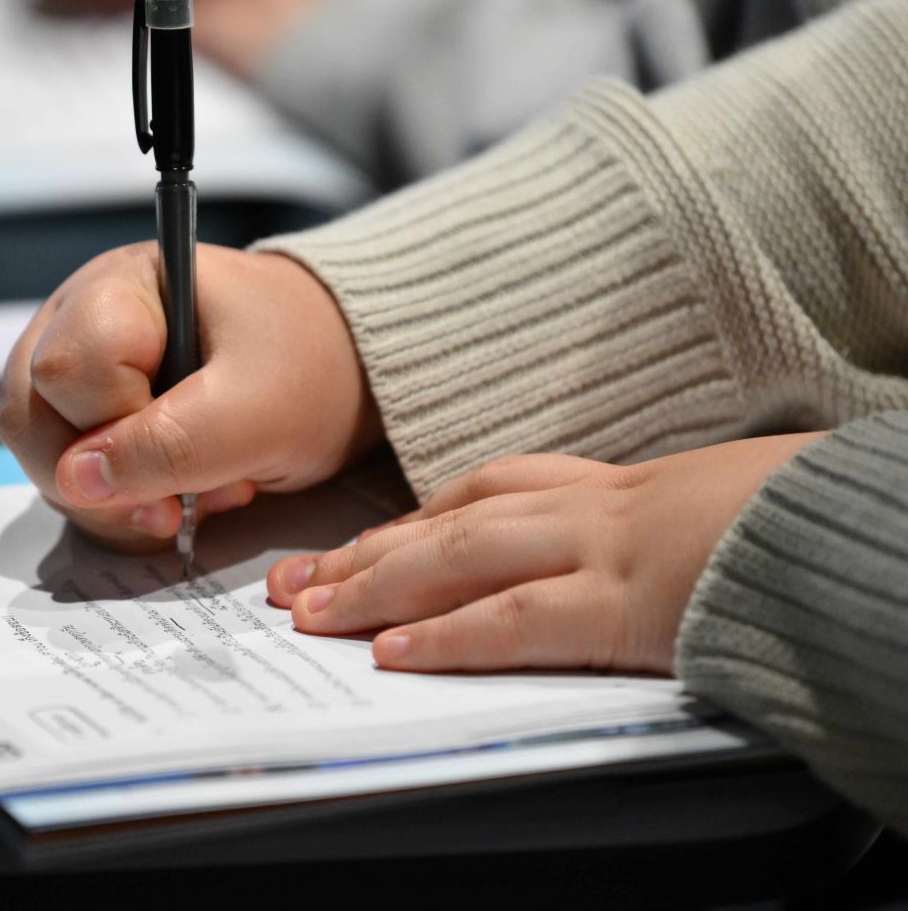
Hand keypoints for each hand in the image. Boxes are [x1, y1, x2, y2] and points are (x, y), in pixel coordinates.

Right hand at [0, 242, 380, 550]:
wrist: (347, 372)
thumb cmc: (309, 366)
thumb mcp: (257, 411)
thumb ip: (170, 444)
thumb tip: (74, 480)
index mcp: (121, 287)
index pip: (67, 371)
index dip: (119, 426)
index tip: (195, 445)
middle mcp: (79, 318)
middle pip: (32, 414)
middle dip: (106, 482)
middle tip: (183, 502)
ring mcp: (78, 368)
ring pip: (41, 453)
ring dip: (115, 501)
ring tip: (195, 495)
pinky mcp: (89, 413)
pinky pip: (67, 475)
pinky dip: (119, 506)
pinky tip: (179, 496)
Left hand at [266, 433, 826, 672]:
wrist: (854, 524)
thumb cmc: (786, 522)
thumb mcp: (695, 510)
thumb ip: (629, 531)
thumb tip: (593, 564)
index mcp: (607, 489)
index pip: (478, 497)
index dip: (403, 524)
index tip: (348, 546)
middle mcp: (591, 508)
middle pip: (447, 524)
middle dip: (362, 555)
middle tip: (292, 583)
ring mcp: (605, 551)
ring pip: (460, 560)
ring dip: (376, 588)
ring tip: (310, 614)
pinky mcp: (629, 604)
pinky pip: (517, 620)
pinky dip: (448, 638)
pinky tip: (393, 655)